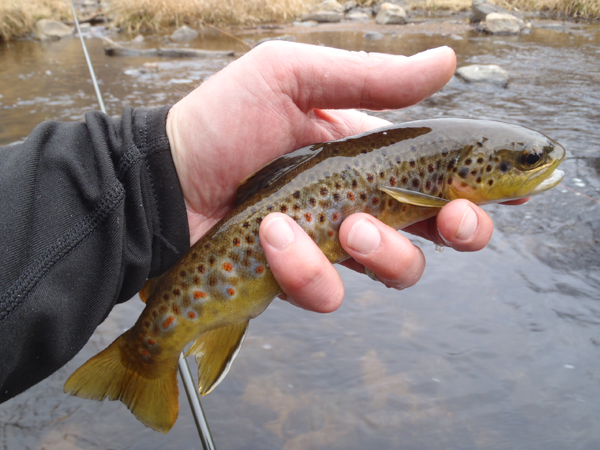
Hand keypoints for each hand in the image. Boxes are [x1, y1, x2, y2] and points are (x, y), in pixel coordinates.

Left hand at [166, 42, 495, 312]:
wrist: (163, 178)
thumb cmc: (221, 121)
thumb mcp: (294, 78)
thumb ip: (370, 79)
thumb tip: (449, 62)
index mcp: (366, 156)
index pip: (439, 173)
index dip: (481, 185)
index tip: (516, 191)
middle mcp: (358, 202)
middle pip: (434, 232)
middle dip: (459, 229)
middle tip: (453, 219)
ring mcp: (331, 245)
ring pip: (394, 269)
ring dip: (380, 250)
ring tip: (343, 225)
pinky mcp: (299, 278)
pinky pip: (328, 292)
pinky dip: (307, 270)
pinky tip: (275, 240)